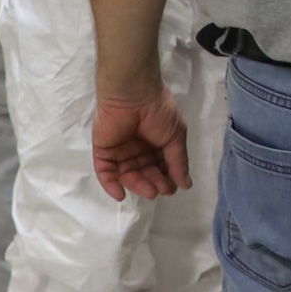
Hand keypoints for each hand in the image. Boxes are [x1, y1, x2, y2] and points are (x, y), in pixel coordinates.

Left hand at [93, 85, 190, 201]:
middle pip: (146, 173)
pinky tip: (121, 194)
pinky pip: (106, 172)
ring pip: (128, 175)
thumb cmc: (159, 113)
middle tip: (161, 190)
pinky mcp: (103, 152)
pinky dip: (111, 185)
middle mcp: (139, 149)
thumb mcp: (176, 136)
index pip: (162, 166)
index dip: (167, 178)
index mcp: (158, 143)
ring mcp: (121, 151)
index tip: (173, 188)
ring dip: (138, 185)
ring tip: (149, 191)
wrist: (133, 96)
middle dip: (154, 183)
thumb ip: (178, 161)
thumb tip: (187, 185)